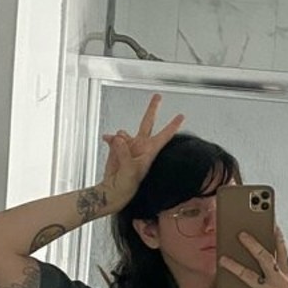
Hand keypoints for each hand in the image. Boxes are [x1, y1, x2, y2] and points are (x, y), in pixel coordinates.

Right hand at [99, 94, 184, 211]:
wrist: (114, 191)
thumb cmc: (127, 185)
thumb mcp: (129, 170)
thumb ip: (123, 152)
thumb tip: (118, 137)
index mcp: (149, 151)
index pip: (164, 135)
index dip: (172, 125)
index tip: (181, 116)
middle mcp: (141, 146)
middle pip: (148, 122)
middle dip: (152, 109)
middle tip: (158, 96)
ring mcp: (129, 146)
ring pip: (125, 132)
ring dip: (119, 137)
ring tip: (116, 150)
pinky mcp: (117, 148)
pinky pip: (113, 138)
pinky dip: (109, 138)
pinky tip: (106, 139)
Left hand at [220, 225, 287, 287]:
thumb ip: (273, 276)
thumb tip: (255, 260)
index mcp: (287, 277)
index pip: (283, 252)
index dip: (278, 237)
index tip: (271, 223)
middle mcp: (281, 283)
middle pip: (266, 258)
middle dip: (253, 244)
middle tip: (240, 233)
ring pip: (251, 276)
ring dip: (235, 266)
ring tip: (222, 259)